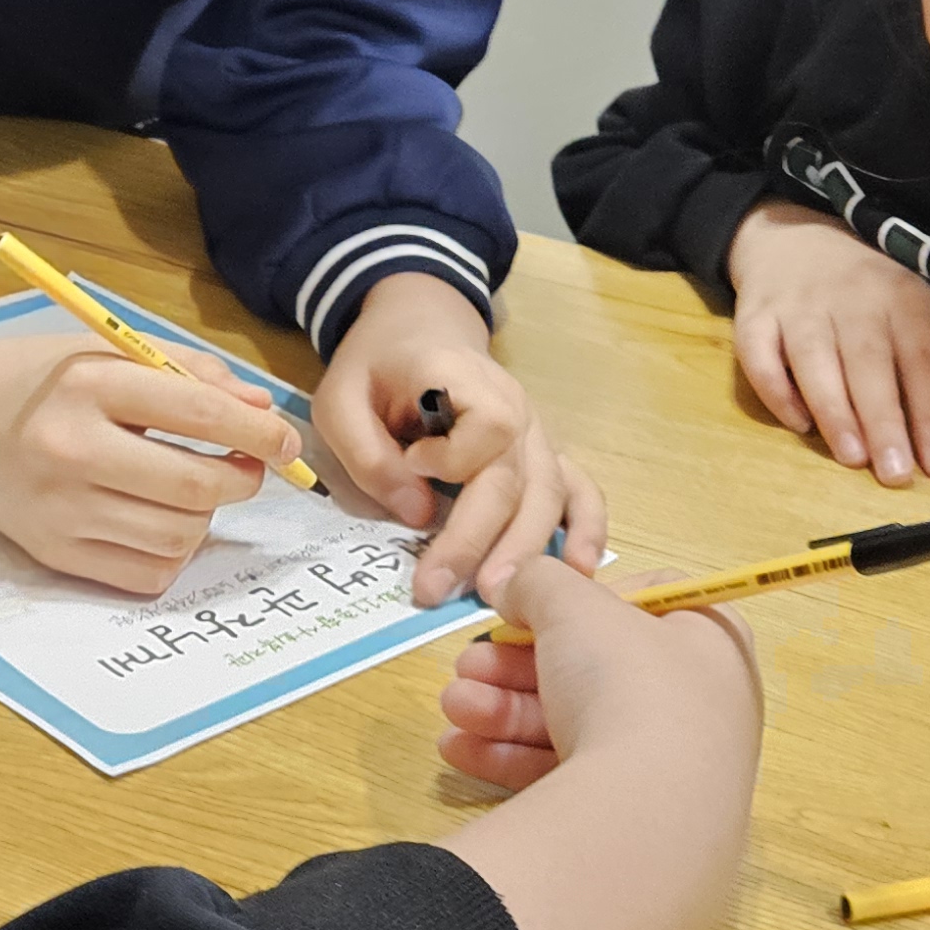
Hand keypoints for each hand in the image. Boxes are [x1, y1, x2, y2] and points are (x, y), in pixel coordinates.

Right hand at [0, 303, 286, 596]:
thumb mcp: (105, 352)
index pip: (200, 415)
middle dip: (242, 480)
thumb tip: (259, 411)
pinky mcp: (52, 554)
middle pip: (196, 487)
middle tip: (245, 468)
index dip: (258, 431)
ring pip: (179, 536)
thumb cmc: (32, 377)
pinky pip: (147, 575)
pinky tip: (156, 522)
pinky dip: (170, 554)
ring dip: (205, 516)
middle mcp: (72, 451)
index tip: (282, 439)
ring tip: (187, 489)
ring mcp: (60, 511)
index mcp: (88, 386)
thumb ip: (187, 374)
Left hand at [313, 270, 605, 605]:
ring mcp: (535, 433)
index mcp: (463, 379)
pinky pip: (578, 491)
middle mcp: (515, 406)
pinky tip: (580, 569)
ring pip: (548, 496)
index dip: (454, 457)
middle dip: (478, 541)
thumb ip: (369, 454)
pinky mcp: (543, 456)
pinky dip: (587, 529)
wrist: (419, 331)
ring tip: (499, 598)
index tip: (413, 464)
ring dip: (526, 550)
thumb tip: (417, 515)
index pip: (488, 426)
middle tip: (438, 590)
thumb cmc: (376, 368)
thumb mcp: (341, 400)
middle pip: (515, 479)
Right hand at [429, 550, 764, 929]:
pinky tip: (458, 750)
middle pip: (592, 670)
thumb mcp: (575, 606)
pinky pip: (565, 774)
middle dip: (515, 667)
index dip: (581, 601)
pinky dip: (511, 758)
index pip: (643, 606)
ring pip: (570, 725)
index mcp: (709, 643)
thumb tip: (516, 586)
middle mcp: (697, 706)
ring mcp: (666, 769)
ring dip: (502, 710)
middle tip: (465, 665)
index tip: (530, 609)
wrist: (644, 814)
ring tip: (453, 708)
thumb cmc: (626, 683)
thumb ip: (538, 581)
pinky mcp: (631, 820)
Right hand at [725, 199, 929, 483]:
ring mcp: (799, 306)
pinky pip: (759, 355)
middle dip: (883, 421)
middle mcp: (851, 298)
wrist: (796, 241)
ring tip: (852, 457)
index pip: (923, 358)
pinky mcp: (754, 316)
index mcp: (903, 298)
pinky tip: (798, 424)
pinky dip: (776, 390)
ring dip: (833, 410)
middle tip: (896, 474)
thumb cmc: (872, 294)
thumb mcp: (925, 318)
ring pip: (814, 358)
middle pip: (868, 362)